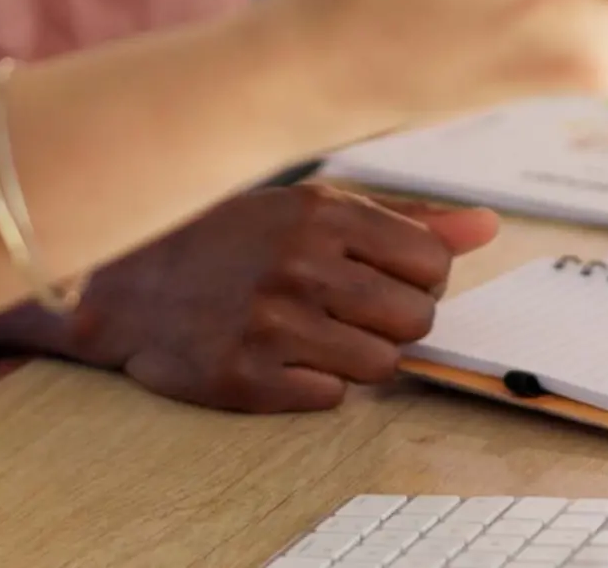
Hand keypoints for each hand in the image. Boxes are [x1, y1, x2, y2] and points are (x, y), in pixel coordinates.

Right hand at [8, 185, 498, 411]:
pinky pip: (331, 399)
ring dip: (356, 357)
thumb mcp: (305, 207)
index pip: (434, 264)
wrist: (120, 283)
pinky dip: (312, 384)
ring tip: (310, 332)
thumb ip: (399, 217)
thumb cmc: (223, 237)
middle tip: (339, 307)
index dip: (416, 279)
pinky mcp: (247, 377)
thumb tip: (487, 226)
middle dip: (388, 320)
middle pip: (415, 319)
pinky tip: (276, 354)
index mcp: (319, 213)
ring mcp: (272, 323)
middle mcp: (299, 265)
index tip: (379, 276)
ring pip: (383, 367)